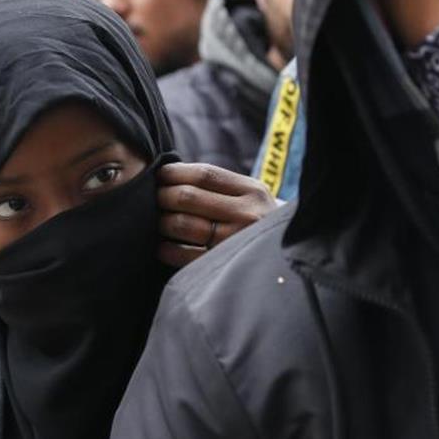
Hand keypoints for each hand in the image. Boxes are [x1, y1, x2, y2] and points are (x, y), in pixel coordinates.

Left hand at [157, 162, 276, 267]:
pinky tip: (162, 246)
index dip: (173, 173)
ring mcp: (235, 241)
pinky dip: (166, 249)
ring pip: (183, 224)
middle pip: (188, 197)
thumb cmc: (256, 221)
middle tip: (152, 199)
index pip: (203, 174)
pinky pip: (184, 255)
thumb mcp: (250, 196)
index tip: (159, 175)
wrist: (286, 256)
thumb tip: (167, 175)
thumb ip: (217, 185)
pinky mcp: (224, 266)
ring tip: (156, 221)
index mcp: (251, 191)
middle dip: (162, 196)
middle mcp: (246, 214)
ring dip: (161, 221)